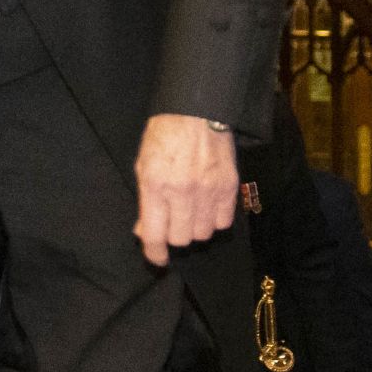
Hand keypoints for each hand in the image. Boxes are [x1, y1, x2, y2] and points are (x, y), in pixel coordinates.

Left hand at [131, 113, 233, 264]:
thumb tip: (145, 232)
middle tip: (173, 223)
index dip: (155, 253)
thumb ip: (145, 202)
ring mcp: (208, 190)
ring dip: (195, 229)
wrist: (197, 112)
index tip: (157, 259)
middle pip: (181, 238)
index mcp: (155, 186)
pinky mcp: (228, 186)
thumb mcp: (143, 166)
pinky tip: (208, 207)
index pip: (155, 234)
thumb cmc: (164, 138)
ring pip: (203, 233)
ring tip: (191, 213)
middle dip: (174, 236)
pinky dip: (215, 220)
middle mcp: (182, 192)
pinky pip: (224, 222)